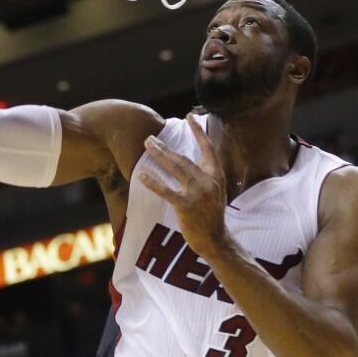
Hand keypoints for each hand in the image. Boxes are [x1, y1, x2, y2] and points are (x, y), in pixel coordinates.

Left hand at [139, 115, 230, 257]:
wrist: (215, 240)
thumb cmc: (211, 216)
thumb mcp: (214, 192)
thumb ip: (203, 177)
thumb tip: (187, 162)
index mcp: (216, 176)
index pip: (208, 148)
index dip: (199, 131)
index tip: (190, 116)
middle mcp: (208, 182)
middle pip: (184, 158)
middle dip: (166, 147)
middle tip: (151, 137)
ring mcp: (198, 194)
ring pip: (175, 169)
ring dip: (159, 156)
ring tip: (147, 146)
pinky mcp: (186, 206)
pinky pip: (166, 191)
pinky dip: (153, 182)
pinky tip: (141, 174)